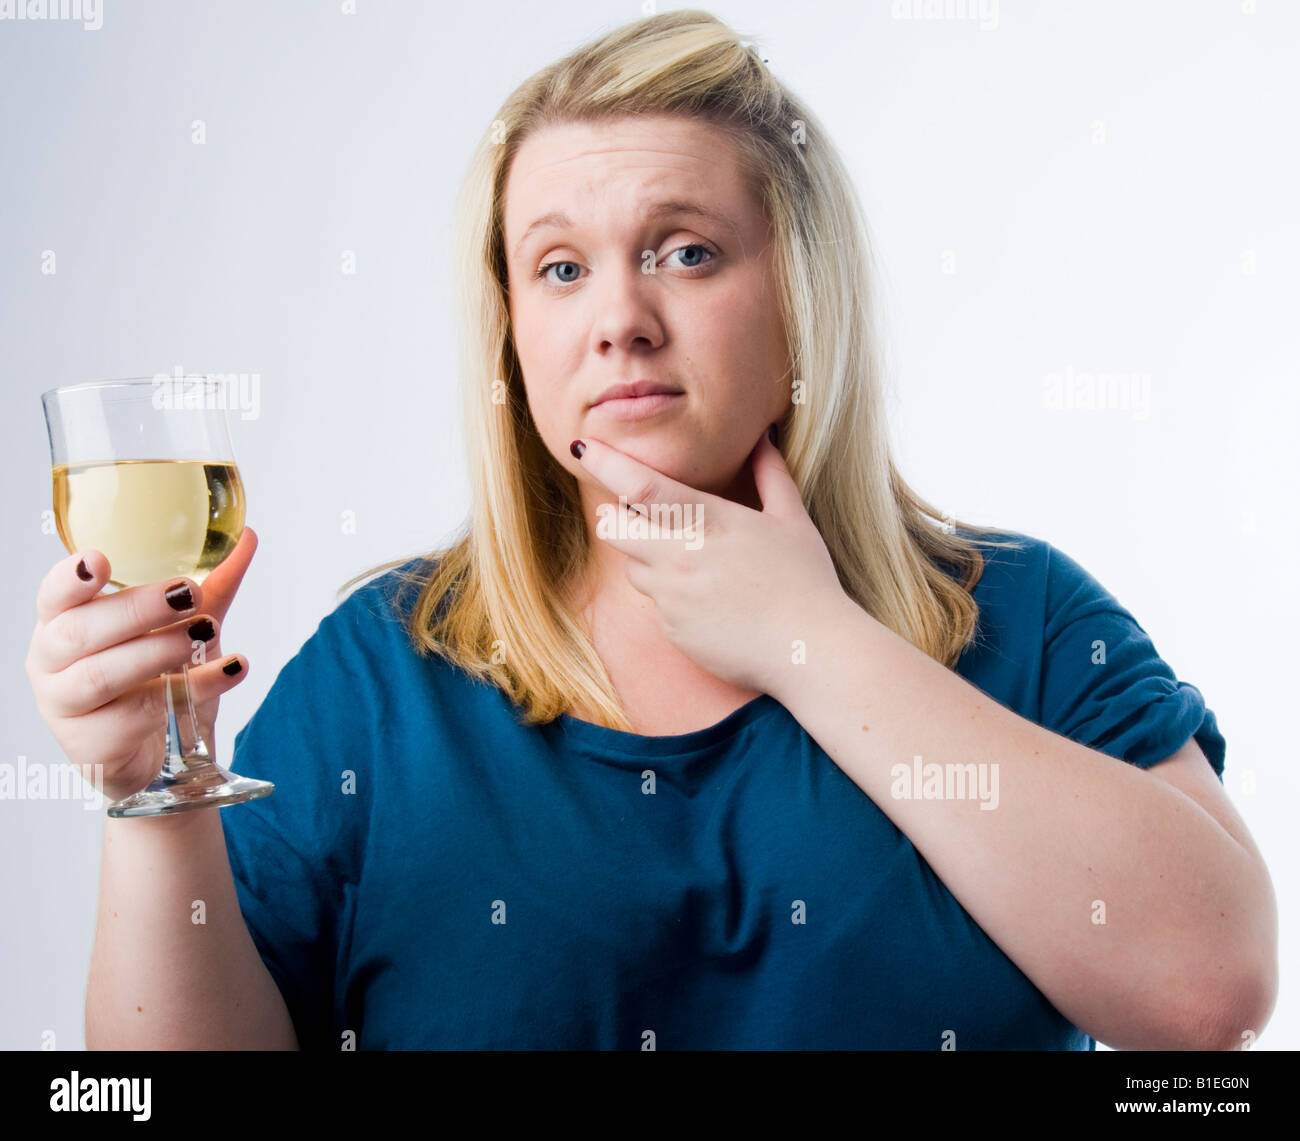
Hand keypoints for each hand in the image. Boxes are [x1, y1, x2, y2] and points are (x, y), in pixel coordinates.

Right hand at [25, 527, 258, 803]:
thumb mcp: (182, 627)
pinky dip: (191, 689)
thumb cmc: (155, 678)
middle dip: (138, 609)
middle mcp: (52, 660)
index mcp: (64, 621)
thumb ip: (211, 584)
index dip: (70, 578)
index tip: (99, 561)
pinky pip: (139, 714)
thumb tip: (246, 537)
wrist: (159, 754)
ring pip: (103, 674)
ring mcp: (65, 705)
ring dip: (159, 650)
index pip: (53, 595)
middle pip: (81, 630)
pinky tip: (229, 671)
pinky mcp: (91, 743)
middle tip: (190, 594)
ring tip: (207, 633)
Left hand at [571, 428, 848, 696]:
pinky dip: (671, 598)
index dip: (606, 464)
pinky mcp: (671, 629)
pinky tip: (710, 603)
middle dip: (618, 517)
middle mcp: (682, 557)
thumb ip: (771, 476)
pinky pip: (655, 605)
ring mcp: (672, 597)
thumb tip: (763, 438)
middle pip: (614, 528)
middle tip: (642, 516)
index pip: (641, 487)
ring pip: (632, 567)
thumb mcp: (793, 521)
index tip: (583, 447)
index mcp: (710, 522)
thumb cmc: (806, 582)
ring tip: (696, 566)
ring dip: (648, 559)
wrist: (809, 652)